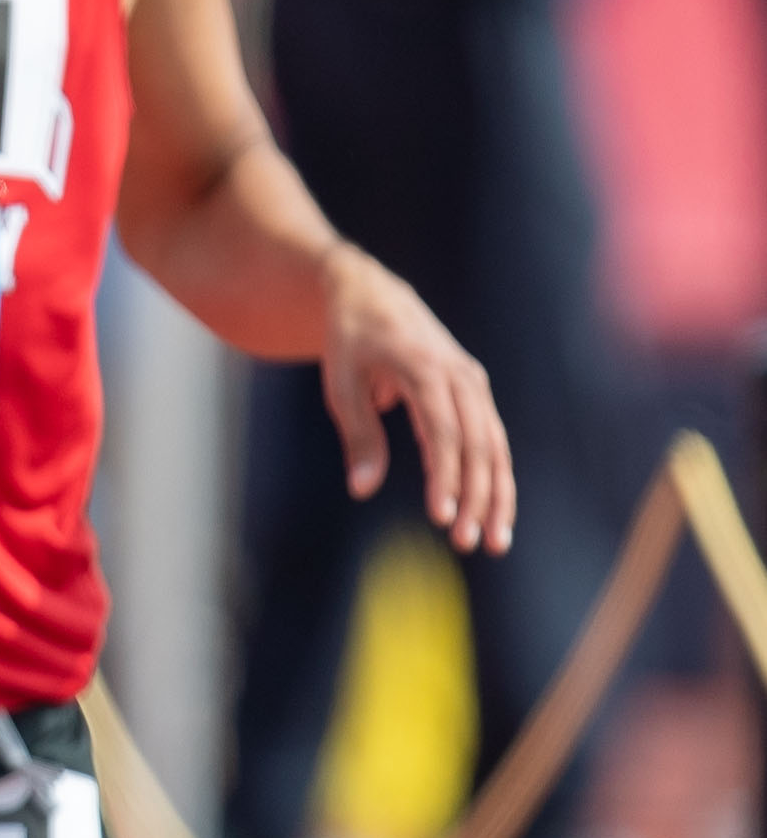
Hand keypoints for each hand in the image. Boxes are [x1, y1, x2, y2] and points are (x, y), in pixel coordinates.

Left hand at [319, 244, 514, 554]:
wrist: (372, 294)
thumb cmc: (351, 340)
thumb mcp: (341, 383)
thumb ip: (358, 435)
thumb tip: (362, 489)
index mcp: (424, 367)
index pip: (444, 432)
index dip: (445, 477)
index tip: (441, 517)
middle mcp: (459, 374)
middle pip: (477, 445)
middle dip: (476, 497)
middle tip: (466, 543)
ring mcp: (473, 382)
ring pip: (494, 446)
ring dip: (496, 495)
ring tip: (493, 542)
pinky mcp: (476, 392)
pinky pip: (492, 440)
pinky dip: (496, 477)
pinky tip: (493, 515)